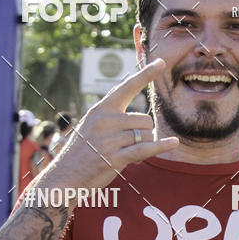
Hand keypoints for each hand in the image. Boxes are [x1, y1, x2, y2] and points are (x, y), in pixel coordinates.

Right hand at [46, 59, 177, 193]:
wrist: (64, 177)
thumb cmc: (81, 153)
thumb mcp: (92, 127)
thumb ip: (113, 119)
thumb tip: (145, 121)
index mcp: (100, 109)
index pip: (126, 87)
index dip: (145, 75)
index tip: (161, 62)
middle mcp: (105, 120)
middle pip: (144, 120)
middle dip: (144, 133)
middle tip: (127, 146)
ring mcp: (110, 139)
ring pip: (146, 136)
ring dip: (143, 146)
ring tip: (124, 154)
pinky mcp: (115, 158)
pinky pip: (145, 149)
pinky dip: (161, 147)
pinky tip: (174, 143)